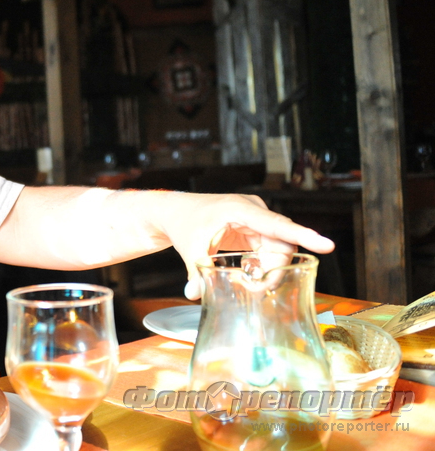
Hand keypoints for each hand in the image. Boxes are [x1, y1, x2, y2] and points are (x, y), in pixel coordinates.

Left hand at [153, 193, 334, 298]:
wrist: (177, 211)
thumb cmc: (185, 222)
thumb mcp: (190, 248)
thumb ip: (195, 272)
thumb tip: (194, 294)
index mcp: (240, 209)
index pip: (277, 225)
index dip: (303, 236)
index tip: (326, 245)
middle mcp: (254, 211)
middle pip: (282, 243)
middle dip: (276, 269)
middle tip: (258, 288)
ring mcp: (257, 219)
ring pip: (279, 248)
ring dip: (270, 268)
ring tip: (251, 281)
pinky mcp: (256, 228)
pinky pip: (271, 248)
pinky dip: (264, 264)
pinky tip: (251, 271)